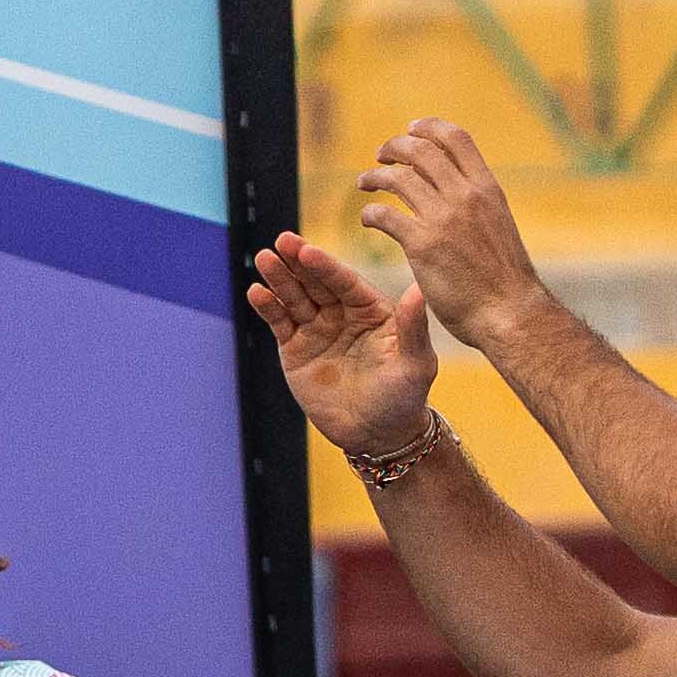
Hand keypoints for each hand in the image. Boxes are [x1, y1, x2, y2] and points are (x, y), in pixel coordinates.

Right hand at [245, 230, 442, 457]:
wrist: (378, 436)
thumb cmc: (404, 399)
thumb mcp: (415, 365)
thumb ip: (413, 327)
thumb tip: (420, 288)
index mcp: (372, 309)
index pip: (345, 282)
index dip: (327, 267)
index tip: (309, 251)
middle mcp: (342, 314)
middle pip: (316, 282)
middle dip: (299, 262)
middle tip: (282, 240)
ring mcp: (317, 330)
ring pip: (295, 297)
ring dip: (279, 278)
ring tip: (264, 259)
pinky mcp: (296, 349)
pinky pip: (280, 323)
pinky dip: (268, 307)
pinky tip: (257, 292)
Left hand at [352, 117, 539, 349]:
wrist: (510, 312)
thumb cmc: (505, 279)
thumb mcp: (499, 225)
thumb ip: (477, 204)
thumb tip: (458, 190)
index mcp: (487, 188)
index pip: (456, 138)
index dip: (429, 127)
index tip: (412, 129)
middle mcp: (465, 196)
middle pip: (420, 151)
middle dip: (395, 147)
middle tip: (381, 155)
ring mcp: (443, 219)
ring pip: (398, 178)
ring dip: (375, 176)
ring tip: (364, 183)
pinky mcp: (422, 245)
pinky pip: (384, 215)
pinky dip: (370, 213)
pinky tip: (368, 220)